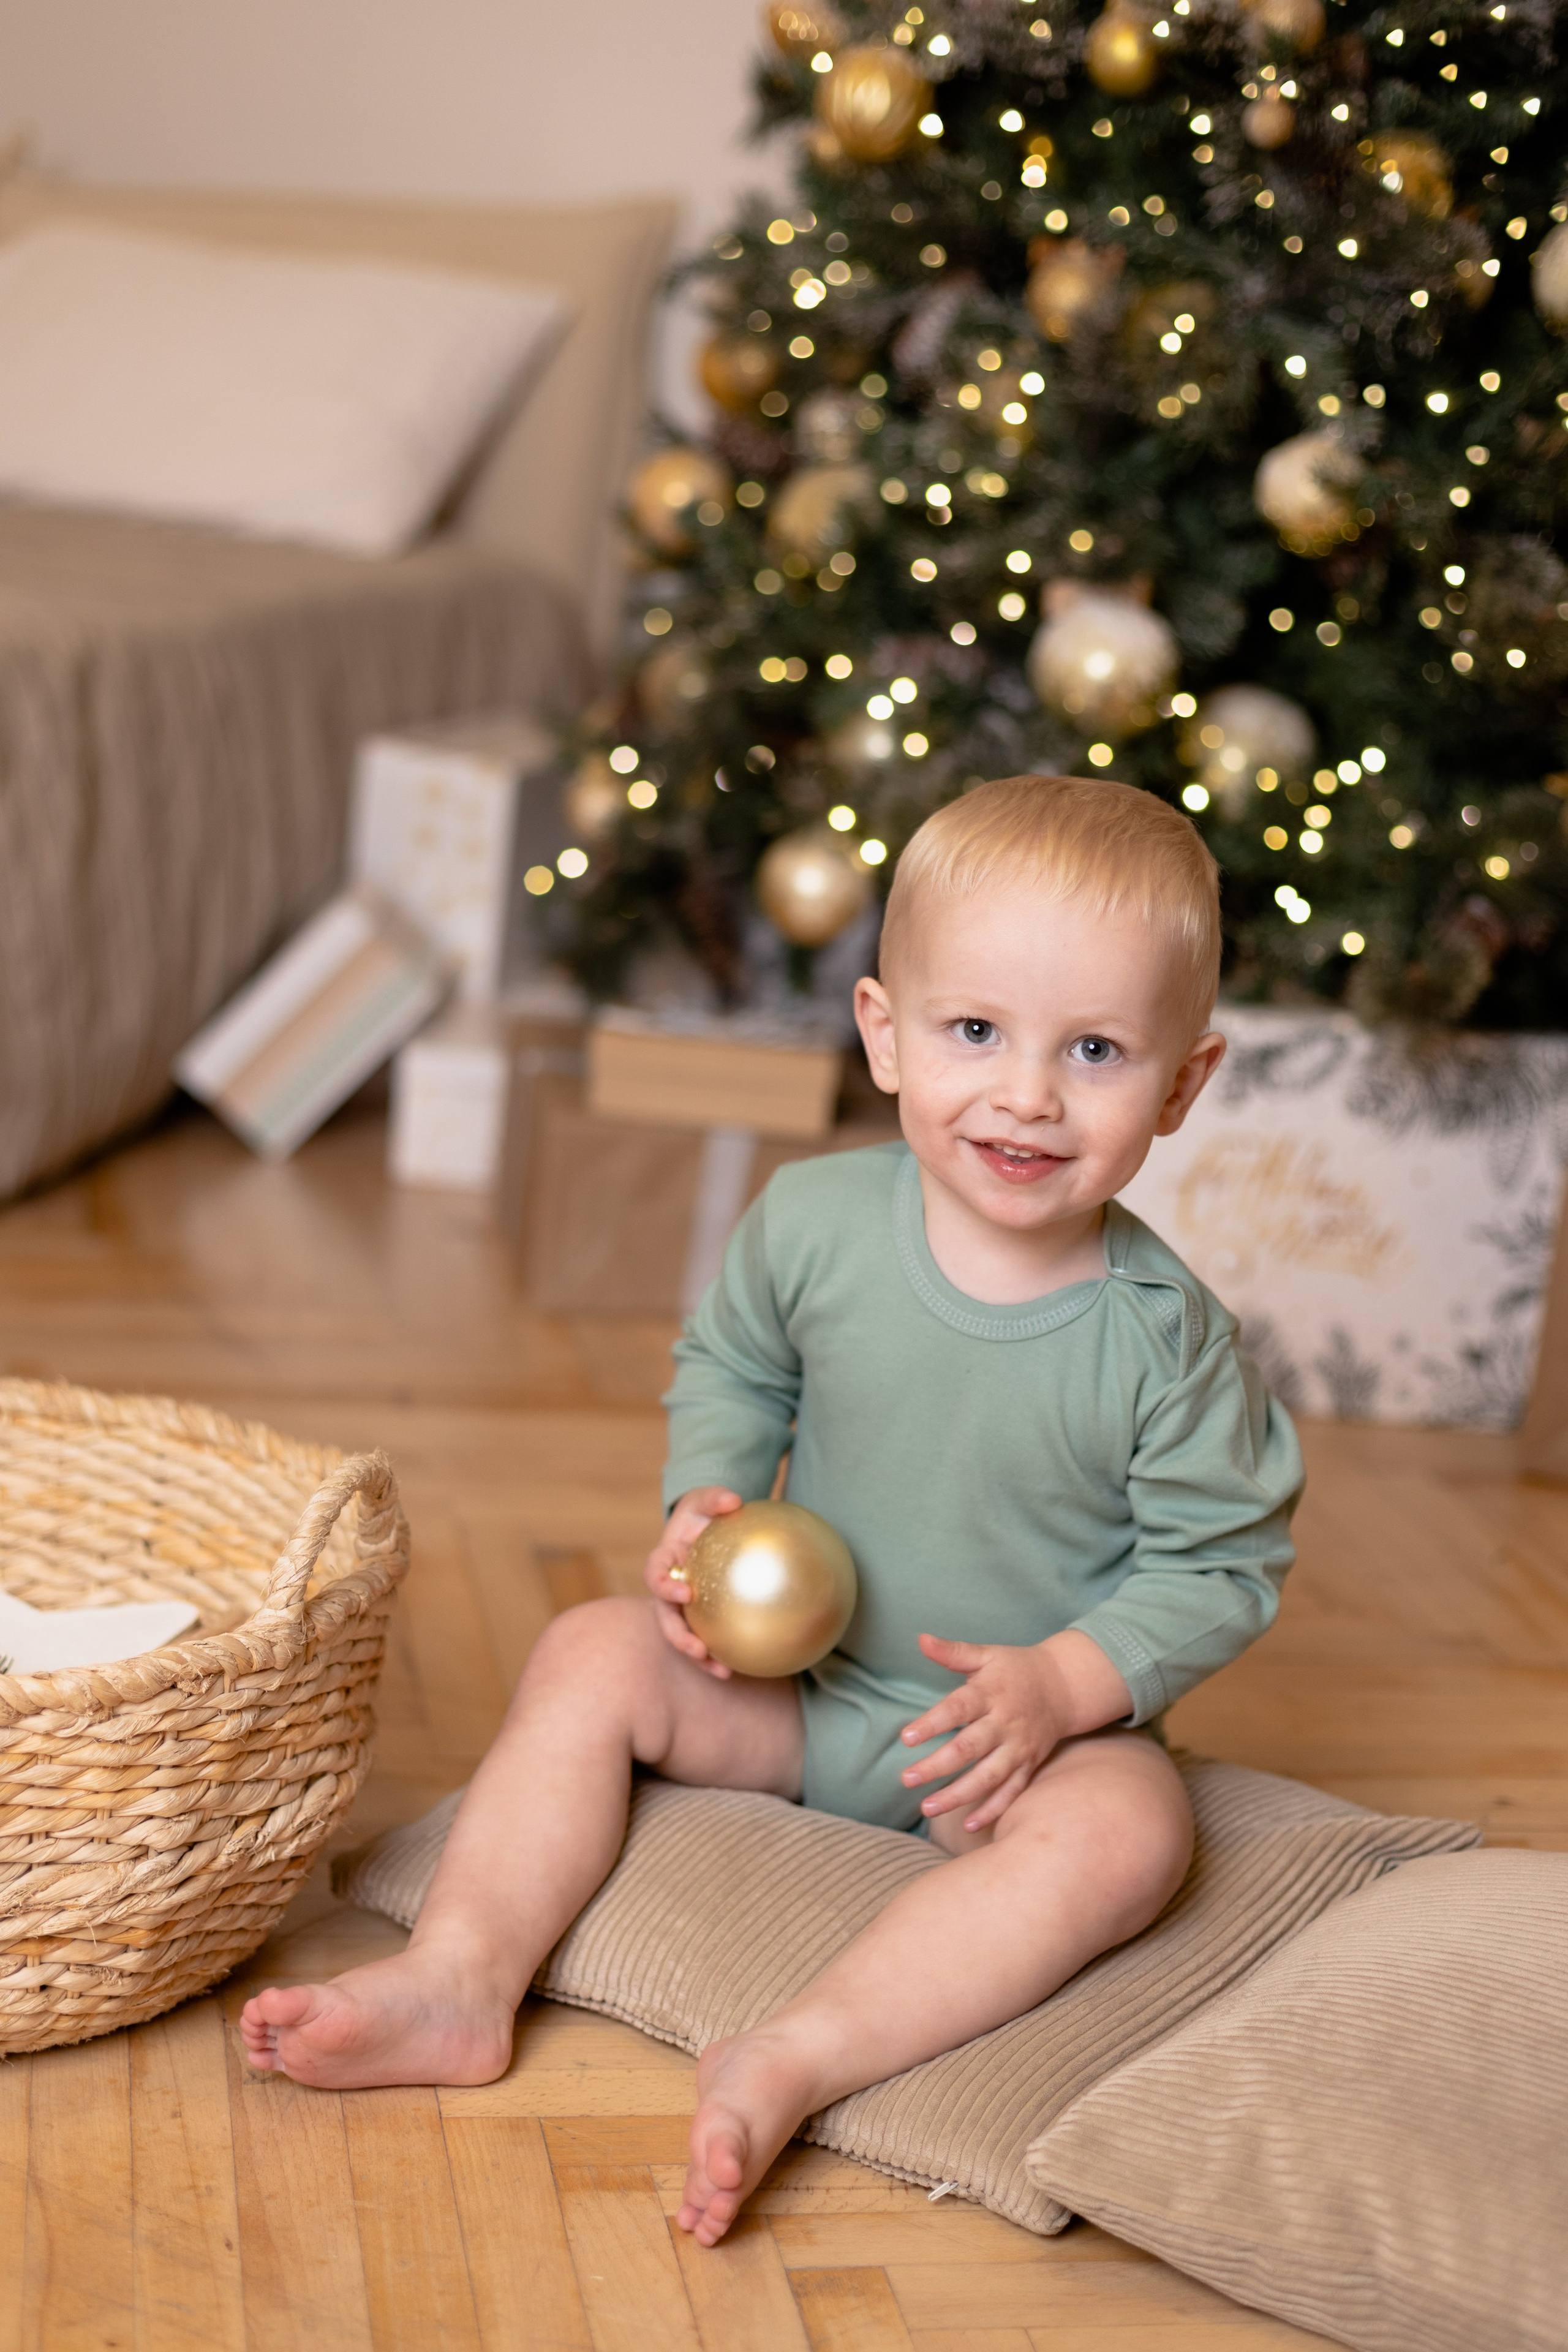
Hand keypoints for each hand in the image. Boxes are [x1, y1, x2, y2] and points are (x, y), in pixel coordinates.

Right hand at [644, 1487, 741, 1677]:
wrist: (706, 1528)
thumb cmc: (703, 1512)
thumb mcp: (706, 1499)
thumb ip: (716, 1497)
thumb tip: (734, 1500)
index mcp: (665, 1560)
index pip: (655, 1574)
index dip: (663, 1587)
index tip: (684, 1593)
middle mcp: (669, 1589)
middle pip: (665, 1617)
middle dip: (678, 1636)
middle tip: (697, 1648)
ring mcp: (683, 1607)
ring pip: (684, 1635)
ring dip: (698, 1656)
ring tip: (721, 1671)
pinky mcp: (700, 1617)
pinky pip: (708, 1637)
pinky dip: (720, 1653)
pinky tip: (742, 1666)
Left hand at [898, 1629, 1132, 1832]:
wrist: (1065, 1685)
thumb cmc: (1016, 1669)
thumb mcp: (987, 1654)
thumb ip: (953, 1652)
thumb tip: (921, 1639)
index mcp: (991, 1693)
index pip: (957, 1709)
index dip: (932, 1724)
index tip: (905, 1738)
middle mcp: (1005, 1723)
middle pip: (969, 1749)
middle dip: (937, 1766)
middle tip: (906, 1778)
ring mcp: (1018, 1748)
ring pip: (988, 1777)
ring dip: (958, 1795)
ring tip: (927, 1807)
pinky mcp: (1029, 1765)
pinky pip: (1012, 1792)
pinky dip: (993, 1810)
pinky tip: (968, 1826)